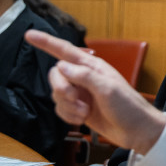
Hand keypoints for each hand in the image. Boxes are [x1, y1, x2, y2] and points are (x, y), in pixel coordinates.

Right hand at [24, 30, 165, 153]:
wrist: (136, 131)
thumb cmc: (128, 106)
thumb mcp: (108, 89)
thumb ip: (84, 76)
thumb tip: (61, 65)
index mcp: (92, 66)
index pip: (65, 50)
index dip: (46, 42)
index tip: (29, 35)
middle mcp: (84, 77)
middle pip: (56, 75)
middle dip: (61, 89)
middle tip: (75, 99)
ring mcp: (81, 93)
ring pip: (56, 94)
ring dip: (67, 106)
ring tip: (85, 112)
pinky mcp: (78, 109)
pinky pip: (60, 109)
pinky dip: (68, 116)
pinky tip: (82, 119)